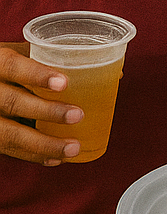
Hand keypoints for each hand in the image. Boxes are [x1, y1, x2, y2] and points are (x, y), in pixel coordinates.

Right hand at [0, 43, 83, 164]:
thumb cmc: (10, 68)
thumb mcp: (22, 55)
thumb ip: (53, 59)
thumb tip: (109, 70)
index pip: (13, 67)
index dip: (37, 75)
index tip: (63, 83)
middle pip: (13, 102)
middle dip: (47, 111)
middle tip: (78, 115)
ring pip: (10, 135)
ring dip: (44, 144)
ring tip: (73, 147)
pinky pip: (10, 150)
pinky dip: (34, 156)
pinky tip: (56, 158)